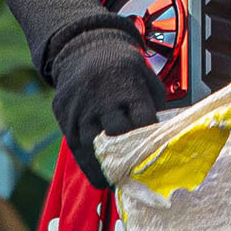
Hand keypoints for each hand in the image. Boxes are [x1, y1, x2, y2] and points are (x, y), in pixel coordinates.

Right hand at [48, 19, 167, 190]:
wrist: (85, 46)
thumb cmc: (122, 66)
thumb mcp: (145, 76)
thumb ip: (154, 102)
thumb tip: (166, 133)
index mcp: (128, 87)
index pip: (142, 120)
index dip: (150, 141)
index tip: (155, 158)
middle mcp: (103, 98)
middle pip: (116, 135)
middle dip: (127, 157)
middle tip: (135, 177)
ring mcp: (81, 106)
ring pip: (91, 144)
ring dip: (102, 167)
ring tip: (113, 183)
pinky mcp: (64, 112)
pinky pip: (73, 143)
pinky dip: (86, 163)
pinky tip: (96, 176)